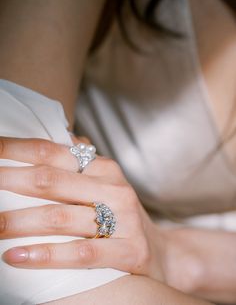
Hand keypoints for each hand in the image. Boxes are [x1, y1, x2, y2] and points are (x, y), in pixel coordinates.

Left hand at [0, 136, 165, 280]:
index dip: (16, 150)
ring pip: (59, 217)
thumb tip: (60, 136)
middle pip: (51, 181)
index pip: (53, 151)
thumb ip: (82, 163)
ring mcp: (123, 219)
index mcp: (105, 168)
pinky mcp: (129, 251)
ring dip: (18, 222)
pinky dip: (45, 255)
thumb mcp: (105, 185)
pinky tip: (16, 257)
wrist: (162, 253)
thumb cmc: (122, 217)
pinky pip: (80, 253)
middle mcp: (114, 188)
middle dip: (8, 182)